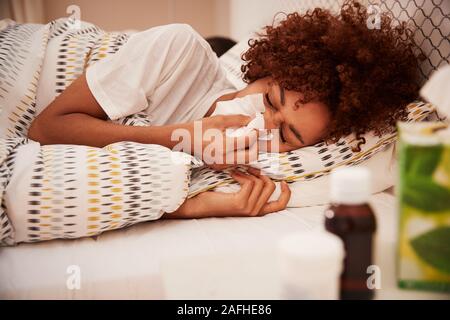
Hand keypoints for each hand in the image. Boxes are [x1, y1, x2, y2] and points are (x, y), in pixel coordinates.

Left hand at [165, 168, 290, 218]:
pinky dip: (242, 175)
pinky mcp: (240, 203)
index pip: (281, 205)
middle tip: (249, 169)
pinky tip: (232, 174)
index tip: (282, 181)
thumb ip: (252, 187)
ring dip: (248, 173)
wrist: (199, 204)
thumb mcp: (239, 192)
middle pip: (270, 187)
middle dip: (261, 174)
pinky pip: (250, 183)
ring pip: (260, 183)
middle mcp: (255, 212)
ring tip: (237, 171)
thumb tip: (262, 170)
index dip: (286, 192)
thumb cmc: (216, 196)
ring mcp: (248, 209)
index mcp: (257, 210)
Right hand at [189, 115, 258, 169]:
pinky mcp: (219, 167)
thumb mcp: (219, 120)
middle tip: (254, 136)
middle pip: (252, 156)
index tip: (255, 127)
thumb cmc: (200, 128)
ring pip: (246, 161)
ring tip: (245, 139)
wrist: (184, 140)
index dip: (255, 133)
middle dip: (256, 145)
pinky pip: (236, 163)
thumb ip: (237, 119)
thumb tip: (252, 119)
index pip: (248, 141)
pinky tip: (236, 146)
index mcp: (223, 146)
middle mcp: (223, 159)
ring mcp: (221, 165)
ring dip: (249, 150)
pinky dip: (241, 154)